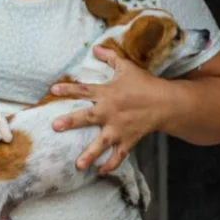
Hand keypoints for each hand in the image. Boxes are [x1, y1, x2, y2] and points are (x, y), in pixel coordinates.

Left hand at [50, 46, 171, 173]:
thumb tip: (94, 47)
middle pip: (87, 117)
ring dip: (90, 154)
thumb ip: (109, 57)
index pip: (83, 90)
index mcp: (107, 93)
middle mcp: (110, 112)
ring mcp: (119, 128)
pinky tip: (100, 172)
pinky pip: (118, 155)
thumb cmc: (144, 84)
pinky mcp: (128, 139)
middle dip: (71, 122)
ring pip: (101, 143)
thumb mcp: (126, 67)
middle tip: (55, 126)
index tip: (53, 90)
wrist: (166, 102)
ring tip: (78, 165)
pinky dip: (111, 164)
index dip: (68, 89)